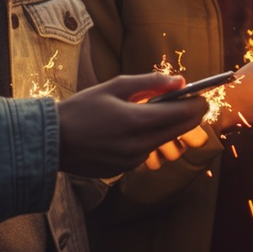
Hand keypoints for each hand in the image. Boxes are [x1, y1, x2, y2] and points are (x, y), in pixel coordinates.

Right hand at [58, 74, 207, 176]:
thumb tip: (181, 81)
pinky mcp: (124, 169)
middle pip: (181, 129)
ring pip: (164, 140)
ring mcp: (132, 161)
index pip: (184, 114)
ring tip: (158, 110)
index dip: (198, 103)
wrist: (50, 141)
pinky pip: (146, 151)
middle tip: (193, 101)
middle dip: (190, 114)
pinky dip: (148, 138)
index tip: (202, 94)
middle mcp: (139, 146)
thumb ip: (151, 83)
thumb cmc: (82, 109)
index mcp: (138, 121)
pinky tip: (134, 127)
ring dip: (167, 126)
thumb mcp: (116, 86)